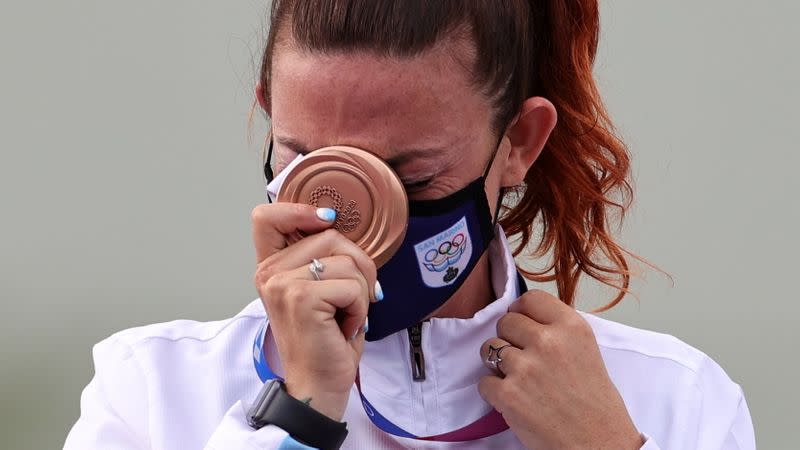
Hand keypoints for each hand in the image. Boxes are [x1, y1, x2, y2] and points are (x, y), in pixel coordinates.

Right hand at [252, 203, 379, 420]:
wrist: (318, 385)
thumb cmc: (325, 340)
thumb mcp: (320, 290)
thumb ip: (321, 257)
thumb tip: (338, 225)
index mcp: (271, 267)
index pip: (267, 216)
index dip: (300, 209)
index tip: (326, 220)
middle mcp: (269, 273)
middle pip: (330, 235)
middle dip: (358, 265)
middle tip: (352, 299)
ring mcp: (282, 284)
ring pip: (347, 261)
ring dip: (360, 293)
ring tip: (343, 317)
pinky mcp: (301, 298)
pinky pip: (352, 286)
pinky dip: (359, 309)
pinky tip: (344, 327)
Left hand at [478, 290, 642, 449]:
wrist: (599, 446)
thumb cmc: (596, 405)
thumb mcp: (587, 351)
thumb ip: (558, 331)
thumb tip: (525, 317)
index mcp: (572, 327)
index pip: (530, 299)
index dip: (521, 311)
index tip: (522, 324)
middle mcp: (548, 342)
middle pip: (505, 322)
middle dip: (509, 339)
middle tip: (523, 359)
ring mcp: (525, 368)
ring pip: (489, 349)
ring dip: (498, 365)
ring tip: (519, 381)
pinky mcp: (508, 394)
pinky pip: (484, 382)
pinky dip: (494, 393)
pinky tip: (514, 400)